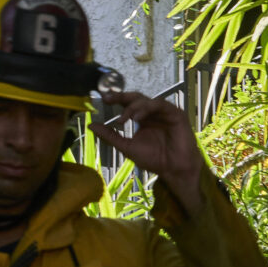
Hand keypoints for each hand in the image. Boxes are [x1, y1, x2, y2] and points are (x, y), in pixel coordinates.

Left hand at [89, 91, 204, 216]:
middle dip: (121, 97)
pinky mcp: (175, 114)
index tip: (102, 99)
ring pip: (145, 100)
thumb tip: (91, 126)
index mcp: (142, 118)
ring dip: (132, 107)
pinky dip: (146, 108)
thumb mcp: (126, 147)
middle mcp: (152, 113)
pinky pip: (159, 105)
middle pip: (135, 97)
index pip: (127, 104)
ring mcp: (164, 112)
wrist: (173, 169)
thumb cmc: (153, 159)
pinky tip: (137, 117)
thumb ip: (110, 135)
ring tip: (123, 118)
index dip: (115, 99)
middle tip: (108, 99)